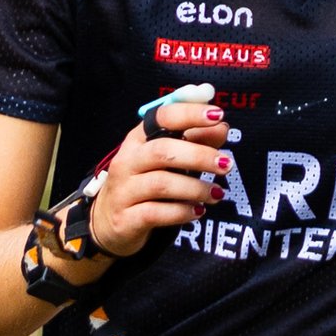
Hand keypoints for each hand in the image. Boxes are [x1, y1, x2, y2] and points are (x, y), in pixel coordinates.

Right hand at [86, 92, 236, 256]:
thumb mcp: (167, 159)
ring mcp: (124, 190)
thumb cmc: (143, 183)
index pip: (162, 117)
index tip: (218, 115)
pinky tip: (198, 211)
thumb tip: (221, 127)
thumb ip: (194, 141)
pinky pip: (156, 213)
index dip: (190, 114)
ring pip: (161, 184)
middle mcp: (128, 161)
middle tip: (226, 164)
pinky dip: (181, 212)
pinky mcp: (127, 218)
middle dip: (199, 155)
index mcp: (138, 139)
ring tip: (216, 193)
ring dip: (195, 188)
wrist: (109, 221)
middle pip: (162, 151)